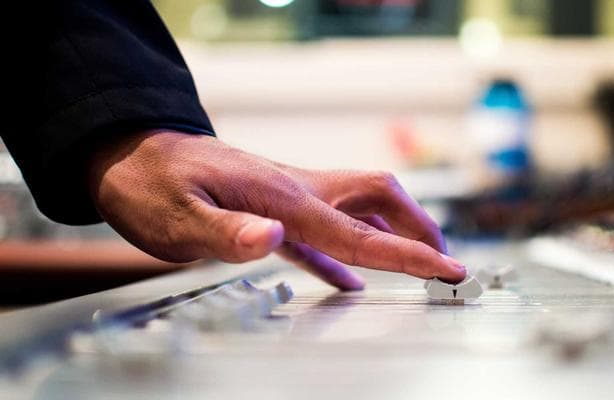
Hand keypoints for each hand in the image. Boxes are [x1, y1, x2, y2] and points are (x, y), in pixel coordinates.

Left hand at [87, 130, 466, 289]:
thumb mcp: (176, 217)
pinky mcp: (273, 208)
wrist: (131, 153)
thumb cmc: (151, 184)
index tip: (446, 268)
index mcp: (283, 198)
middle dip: (417, 228)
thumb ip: (227, 231)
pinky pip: (324, 232)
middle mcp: (296, 192)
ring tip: (416, 260)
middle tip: (443, 258)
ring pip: (359, 209)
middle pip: (378, 200)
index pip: (359, 232)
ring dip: (393, 232)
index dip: (408, 253)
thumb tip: (274, 237)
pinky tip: (350, 278)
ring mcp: (288, 197)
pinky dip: (347, 255)